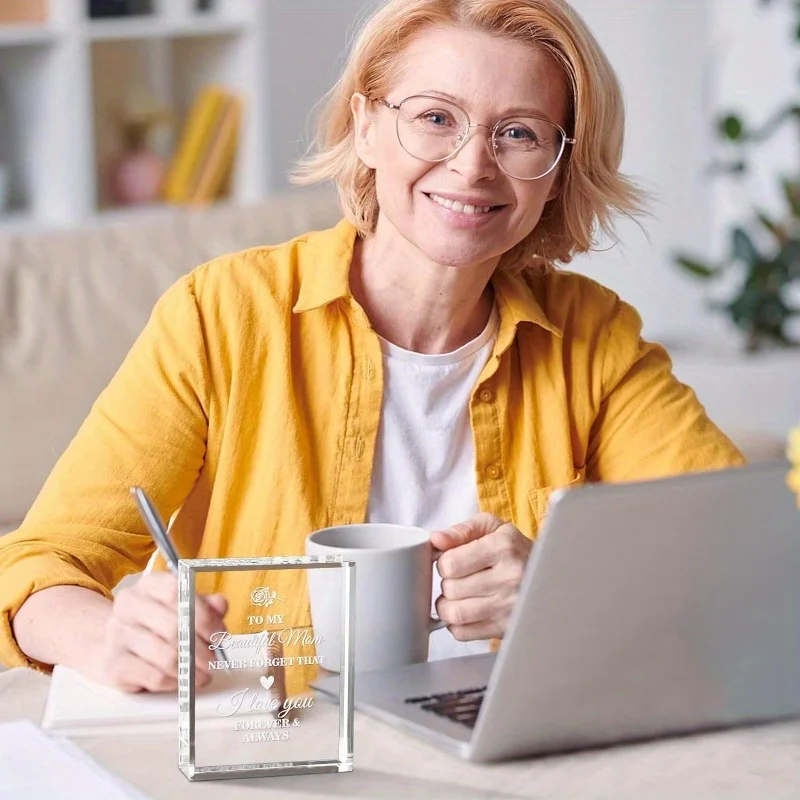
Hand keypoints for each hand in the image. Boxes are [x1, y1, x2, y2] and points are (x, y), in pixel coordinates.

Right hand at [86, 572, 227, 692]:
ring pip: (166, 656)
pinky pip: (155, 677)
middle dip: (202, 648)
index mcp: (148, 585)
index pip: (177, 593)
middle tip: (214, 660)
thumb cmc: (154, 624)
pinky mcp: (114, 665)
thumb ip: (204, 605)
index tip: (219, 634)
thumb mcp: (181, 607)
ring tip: (204, 674)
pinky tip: (183, 680)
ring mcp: (117, 635)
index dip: (203, 615)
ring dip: (192, 669)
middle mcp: (128, 606)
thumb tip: (220, 605)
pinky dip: (176, 682)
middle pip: (173, 627)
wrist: (108, 643)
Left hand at [431, 512, 532, 641]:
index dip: (444, 562)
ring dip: (447, 606)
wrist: (550, 574)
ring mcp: (509, 606)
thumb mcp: (492, 527)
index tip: (453, 561)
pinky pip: (464, 633)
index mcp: (502, 548)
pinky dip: (457, 625)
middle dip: (447, 583)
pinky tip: (467, 611)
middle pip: (451, 589)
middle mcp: (509, 578)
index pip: (450, 564)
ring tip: (458, 596)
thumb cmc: (514, 549)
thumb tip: (436, 539)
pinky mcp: (506, 628)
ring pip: (455, 614)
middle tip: (458, 578)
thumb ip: (461, 531)